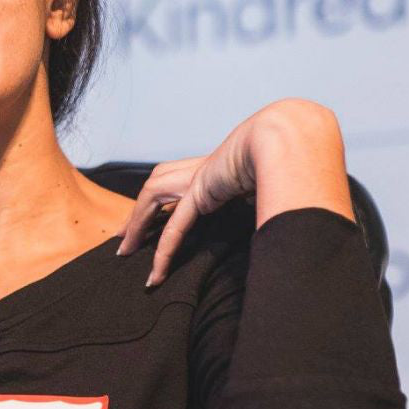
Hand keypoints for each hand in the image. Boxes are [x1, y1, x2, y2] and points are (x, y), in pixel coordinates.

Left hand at [115, 98, 353, 286]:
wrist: (285, 138)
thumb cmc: (284, 160)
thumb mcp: (266, 189)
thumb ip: (259, 205)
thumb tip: (272, 222)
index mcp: (212, 169)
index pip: (174, 184)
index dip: (157, 205)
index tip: (147, 225)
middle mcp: (199, 170)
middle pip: (154, 187)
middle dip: (135, 212)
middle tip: (123, 238)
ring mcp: (197, 177)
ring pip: (152, 200)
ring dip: (137, 226)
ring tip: (127, 252)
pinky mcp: (201, 190)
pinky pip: (175, 225)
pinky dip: (164, 249)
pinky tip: (156, 271)